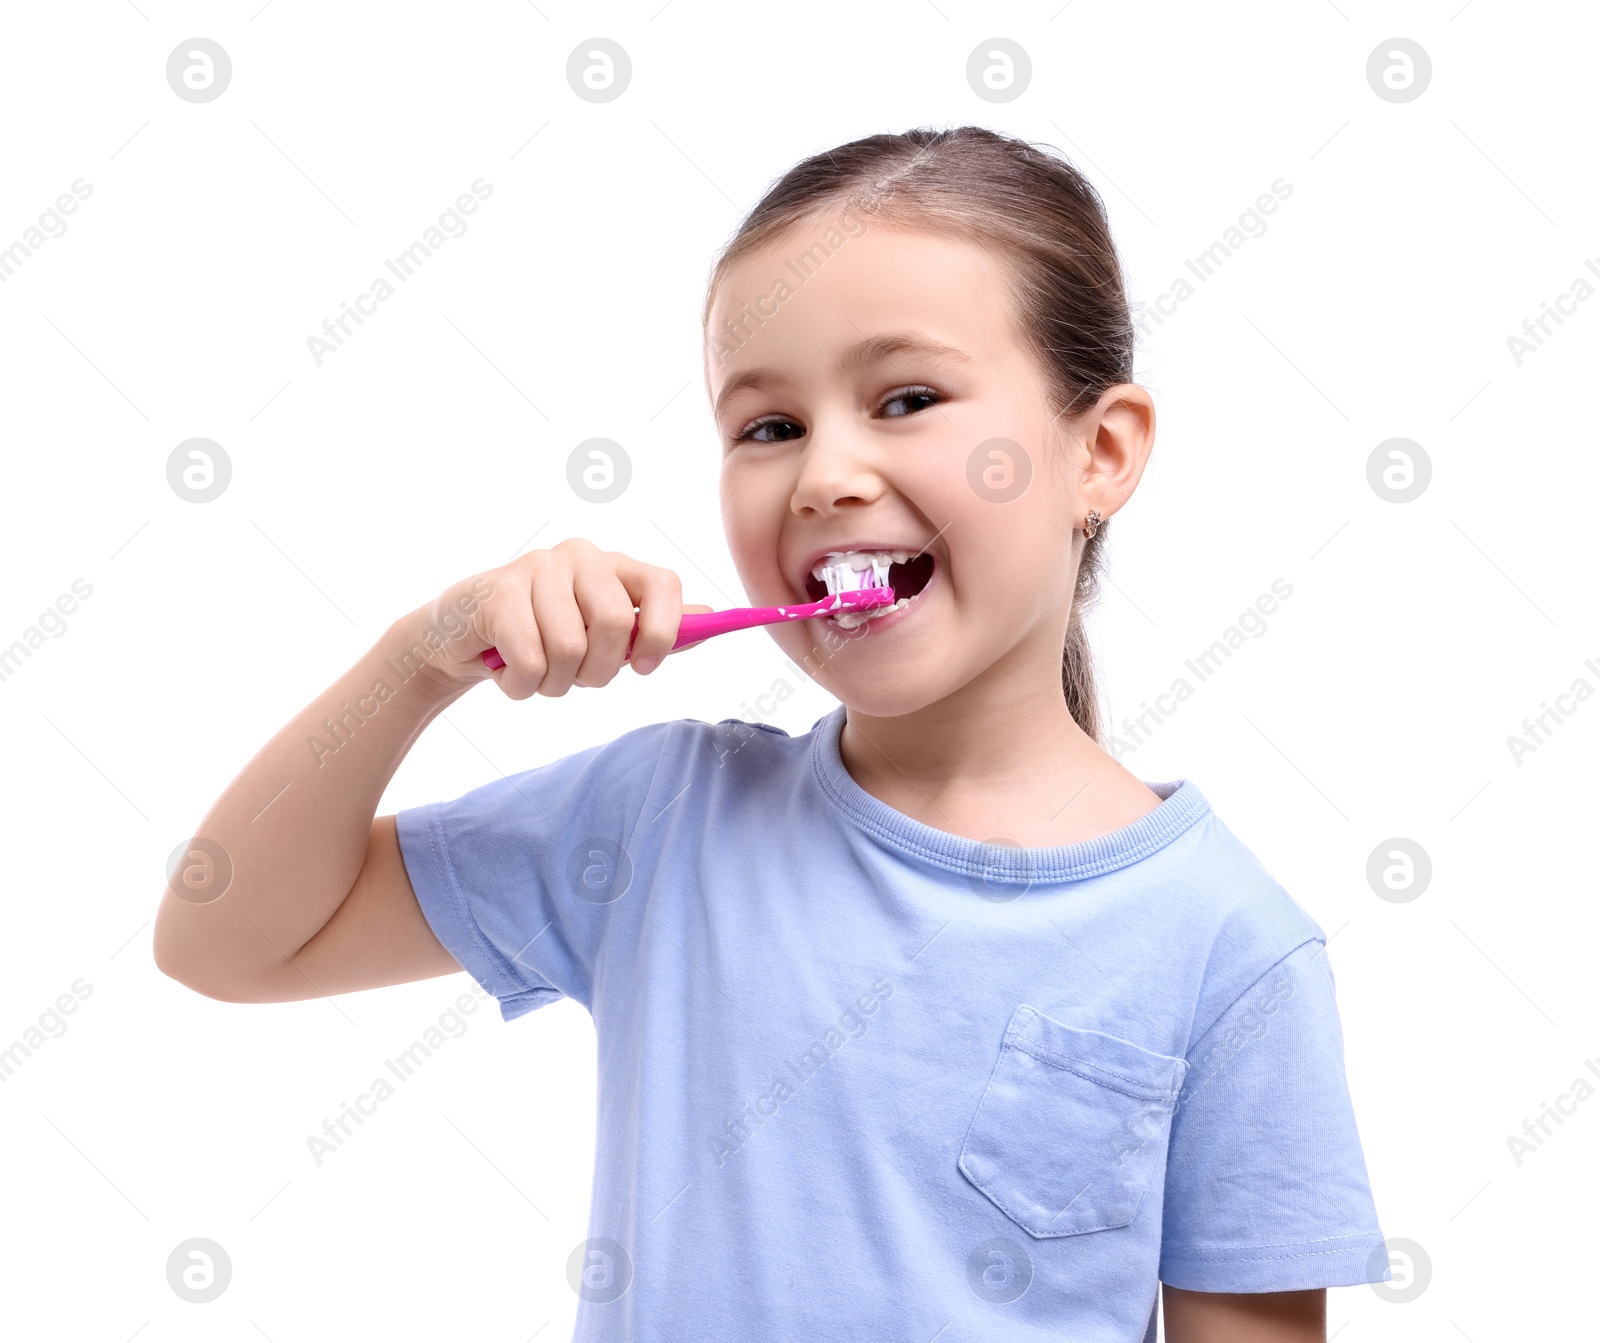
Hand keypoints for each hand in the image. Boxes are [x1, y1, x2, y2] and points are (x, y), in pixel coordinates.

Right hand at [401, 538, 713, 699]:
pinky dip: (522, 686)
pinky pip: (531, 661)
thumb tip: (710, 617)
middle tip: (574, 677)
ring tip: (537, 672)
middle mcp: (579, 556)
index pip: (663, 584)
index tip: (645, 667)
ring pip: (570, 650)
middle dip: (597, 672)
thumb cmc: (542, 636)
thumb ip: (652, 626)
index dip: (664, 632)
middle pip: (615, 625)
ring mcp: (536, 569)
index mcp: (613, 565)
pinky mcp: (498, 593)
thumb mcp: (600, 634)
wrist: (461, 638)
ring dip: (554, 683)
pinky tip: (508, 670)